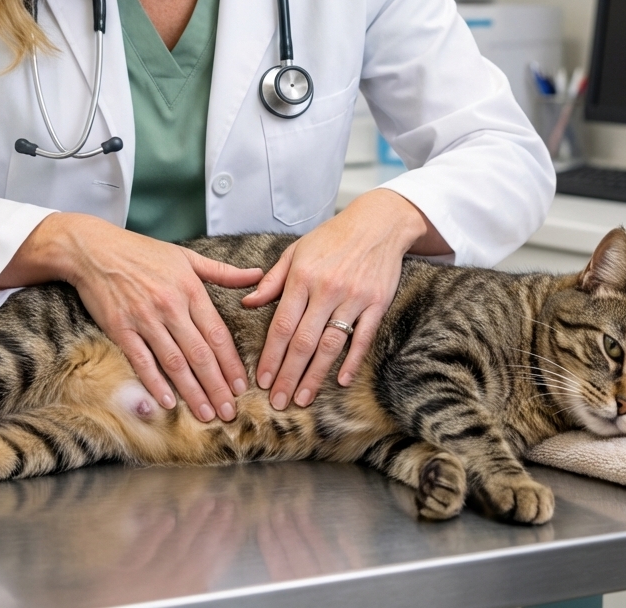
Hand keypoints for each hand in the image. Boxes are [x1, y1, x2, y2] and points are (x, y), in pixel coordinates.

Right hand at [0, 213, 262, 422]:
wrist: (95, 250)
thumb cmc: (142, 252)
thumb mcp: (186, 257)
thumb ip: (223, 272)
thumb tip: (257, 276)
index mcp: (190, 288)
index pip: (217, 333)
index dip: (230, 363)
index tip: (241, 386)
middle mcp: (170, 306)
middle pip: (199, 353)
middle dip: (216, 386)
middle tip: (229, 412)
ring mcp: (144, 318)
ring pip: (174, 362)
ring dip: (191, 392)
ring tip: (205, 414)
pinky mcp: (120, 328)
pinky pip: (141, 361)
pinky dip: (154, 383)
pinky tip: (167, 402)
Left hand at [241, 190, 449, 409]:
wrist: (377, 224)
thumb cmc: (331, 238)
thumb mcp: (296, 251)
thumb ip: (272, 280)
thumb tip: (247, 302)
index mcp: (303, 277)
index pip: (282, 324)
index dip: (271, 354)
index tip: (262, 379)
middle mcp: (327, 289)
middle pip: (304, 341)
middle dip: (288, 374)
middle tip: (278, 401)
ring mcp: (354, 297)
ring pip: (331, 344)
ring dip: (315, 375)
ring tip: (302, 398)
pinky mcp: (377, 303)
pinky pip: (363, 337)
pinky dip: (352, 360)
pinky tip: (340, 380)